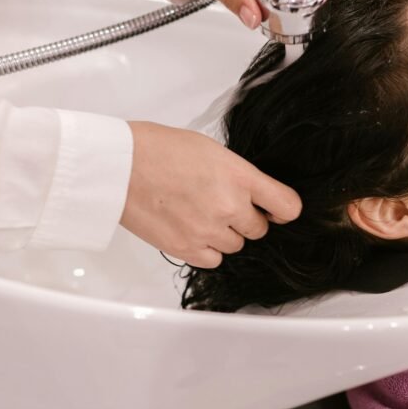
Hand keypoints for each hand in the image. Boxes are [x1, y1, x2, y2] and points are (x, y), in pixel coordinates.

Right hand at [120, 121, 301, 267]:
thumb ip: (235, 174)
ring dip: (224, 234)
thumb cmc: (157, 149)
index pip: (287, 206)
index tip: (275, 210)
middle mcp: (229, 206)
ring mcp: (208, 230)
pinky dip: (206, 249)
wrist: (120, 165)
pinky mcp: (186, 248)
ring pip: (235, 246)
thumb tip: (248, 192)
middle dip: (245, 219)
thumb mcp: (210, 150)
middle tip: (222, 205)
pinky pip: (213, 260)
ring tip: (199, 214)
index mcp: (239, 176)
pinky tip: (191, 230)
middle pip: (259, 229)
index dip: (283, 210)